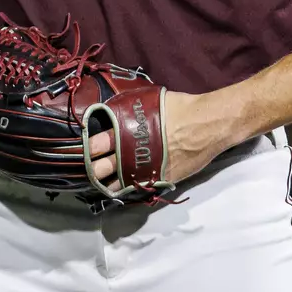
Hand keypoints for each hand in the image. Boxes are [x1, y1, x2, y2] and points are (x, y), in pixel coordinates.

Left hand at [84, 90, 231, 187]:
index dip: (89, 148)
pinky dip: (130, 188)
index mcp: (127, 131)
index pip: (99, 143)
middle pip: (105, 166)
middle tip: (88, 169)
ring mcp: (148, 168)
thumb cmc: (178, 107)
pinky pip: (141, 187)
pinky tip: (122, 189)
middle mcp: (135, 152)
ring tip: (99, 183)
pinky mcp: (163, 179)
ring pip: (120, 182)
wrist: (207, 123)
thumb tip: (116, 112)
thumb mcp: (147, 102)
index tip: (84, 150)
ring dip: (109, 182)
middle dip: (94, 169)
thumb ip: (129, 110)